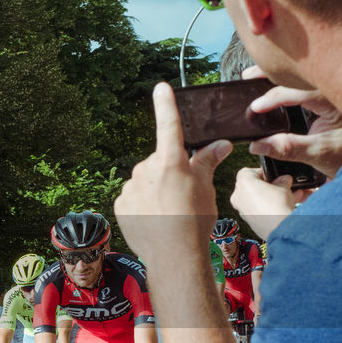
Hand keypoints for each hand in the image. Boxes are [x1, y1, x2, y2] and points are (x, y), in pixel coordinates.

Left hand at [115, 82, 231, 271]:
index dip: (166, 104)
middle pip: (159, 162)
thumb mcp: (206, 187)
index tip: (160, 88)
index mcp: (170, 160)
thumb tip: (220, 144)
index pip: (169, 124)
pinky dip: (143, 205)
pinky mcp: (121, 203)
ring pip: (145, 181)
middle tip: (183, 194)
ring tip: (169, 211)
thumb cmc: (194, 220)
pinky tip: (154, 220)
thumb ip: (208, 161)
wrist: (173, 254)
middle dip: (169, 172)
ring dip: (156, 190)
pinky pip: (133, 197)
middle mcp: (146, 169)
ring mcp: (131, 186)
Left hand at [230, 166, 299, 239]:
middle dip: (271, 186)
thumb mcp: (284, 186)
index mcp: (243, 183)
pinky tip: (287, 206)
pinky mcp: (249, 220)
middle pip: (254, 186)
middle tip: (284, 186)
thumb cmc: (277, 206)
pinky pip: (260, 209)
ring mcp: (242, 209)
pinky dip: (270, 206)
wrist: (278, 229)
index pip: (248, 171)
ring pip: (258, 198)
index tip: (274, 176)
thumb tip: (284, 180)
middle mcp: (238, 196)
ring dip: (273, 196)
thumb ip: (282, 180)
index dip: (262, 172)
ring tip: (292, 196)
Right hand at [243, 67, 341, 177]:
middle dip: (272, 73)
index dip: (273, 98)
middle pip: (300, 72)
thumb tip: (258, 145)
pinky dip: (289, 79)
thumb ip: (288, 148)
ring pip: (304, 72)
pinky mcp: (332, 91)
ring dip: (279, 73)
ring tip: (255, 74)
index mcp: (338, 100)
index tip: (254, 108)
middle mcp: (338, 88)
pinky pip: (308, 78)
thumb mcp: (319, 154)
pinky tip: (273, 79)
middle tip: (248, 77)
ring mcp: (336, 87)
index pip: (299, 92)